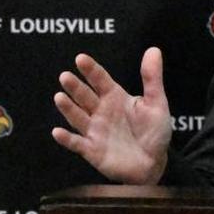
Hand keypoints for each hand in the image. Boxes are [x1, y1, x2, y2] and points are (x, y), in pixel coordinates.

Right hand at [51, 47, 171, 184]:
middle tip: (65, 76)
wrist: (153, 163)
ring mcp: (95, 131)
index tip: (80, 58)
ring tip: (59, 97)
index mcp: (115, 97)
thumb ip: (152, 78)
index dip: (91, 70)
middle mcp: (101, 111)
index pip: (100, 80)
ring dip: (68, 108)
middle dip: (75, 87)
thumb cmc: (154, 131)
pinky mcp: (92, 150)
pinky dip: (67, 139)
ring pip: (77, 117)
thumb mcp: (156, 102)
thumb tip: (154, 49)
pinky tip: (57, 132)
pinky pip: (76, 143)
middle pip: (85, 96)